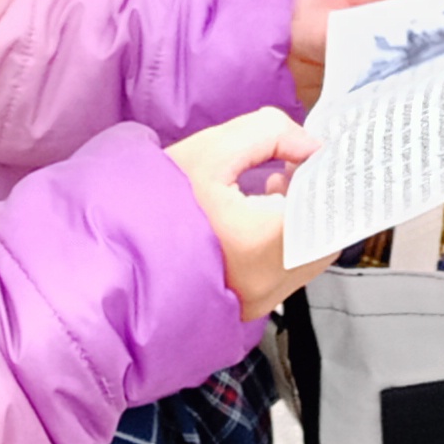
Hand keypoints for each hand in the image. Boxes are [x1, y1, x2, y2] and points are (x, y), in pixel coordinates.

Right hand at [165, 107, 323, 318]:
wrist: (112, 255)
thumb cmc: (154, 202)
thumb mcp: (211, 150)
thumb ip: (271, 133)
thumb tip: (310, 148)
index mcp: (262, 242)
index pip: (330, 208)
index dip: (327, 176)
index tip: (314, 154)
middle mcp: (267, 282)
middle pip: (327, 237)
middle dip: (318, 200)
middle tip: (293, 169)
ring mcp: (258, 302)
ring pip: (311, 258)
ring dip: (304, 223)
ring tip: (272, 191)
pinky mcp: (248, 309)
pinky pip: (289, 273)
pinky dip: (288, 245)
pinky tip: (258, 218)